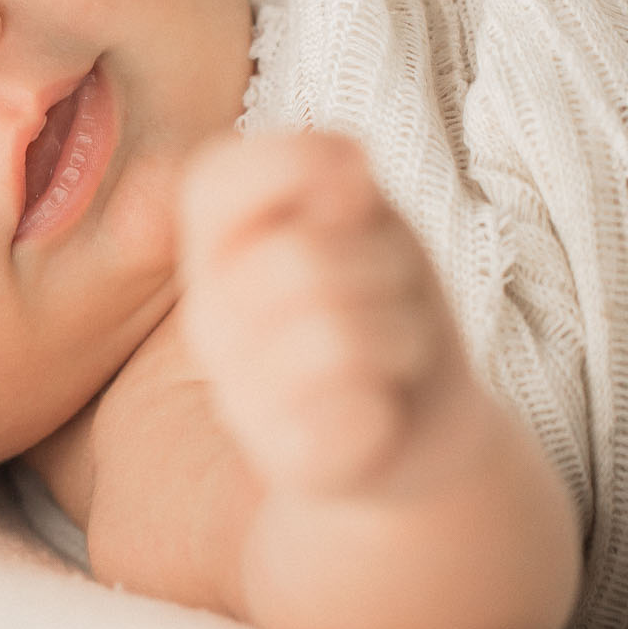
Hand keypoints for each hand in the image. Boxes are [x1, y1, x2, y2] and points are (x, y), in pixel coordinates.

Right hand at [177, 130, 471, 499]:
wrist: (415, 427)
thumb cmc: (383, 302)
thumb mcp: (362, 217)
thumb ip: (334, 180)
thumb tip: (346, 178)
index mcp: (217, 251)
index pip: (215, 181)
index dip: (295, 166)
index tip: (356, 196)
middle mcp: (211, 320)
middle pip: (302, 260)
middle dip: (384, 267)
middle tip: (390, 294)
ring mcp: (241, 396)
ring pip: (340, 337)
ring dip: (402, 334)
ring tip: (395, 348)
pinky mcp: (290, 462)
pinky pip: (353, 416)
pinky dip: (389, 407)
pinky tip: (382, 409)